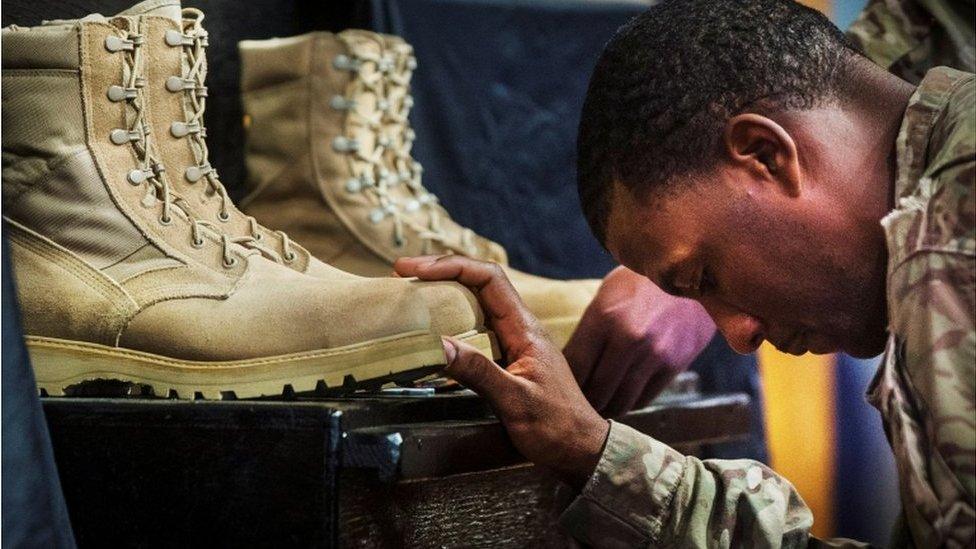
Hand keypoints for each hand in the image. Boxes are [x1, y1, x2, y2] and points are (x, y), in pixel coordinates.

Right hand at [395, 255, 609, 488]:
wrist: (581, 448)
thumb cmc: (556, 427)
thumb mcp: (516, 401)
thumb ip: (479, 372)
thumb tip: (438, 344)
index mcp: (525, 329)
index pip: (489, 278)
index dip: (451, 266)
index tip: (416, 270)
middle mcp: (520, 327)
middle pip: (479, 282)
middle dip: (442, 272)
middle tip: (404, 276)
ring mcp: (514, 340)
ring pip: (476, 302)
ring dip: (444, 292)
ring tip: (411, 293)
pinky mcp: (508, 355)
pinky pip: (476, 326)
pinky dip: (451, 319)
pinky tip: (432, 328)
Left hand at [564, 266, 715, 417]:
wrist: (694, 273)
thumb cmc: (641, 282)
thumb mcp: (608, 294)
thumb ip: (589, 329)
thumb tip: (568, 363)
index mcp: (604, 317)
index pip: (575, 366)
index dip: (565, 382)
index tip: (561, 386)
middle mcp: (628, 338)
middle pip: (596, 390)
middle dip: (583, 401)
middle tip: (577, 404)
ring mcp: (654, 354)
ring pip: (621, 401)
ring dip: (606, 408)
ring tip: (598, 406)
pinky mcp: (674, 365)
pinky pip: (645, 398)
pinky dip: (630, 403)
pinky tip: (622, 398)